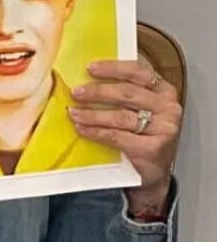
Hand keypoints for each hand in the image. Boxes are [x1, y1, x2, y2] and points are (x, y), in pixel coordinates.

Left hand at [68, 59, 181, 216]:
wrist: (151, 174)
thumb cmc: (141, 137)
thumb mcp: (138, 111)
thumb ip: (123, 95)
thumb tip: (87, 79)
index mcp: (164, 92)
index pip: (139, 72)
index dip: (113, 68)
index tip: (90, 68)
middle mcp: (167, 107)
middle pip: (127, 93)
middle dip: (98, 92)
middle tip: (76, 92)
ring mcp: (163, 128)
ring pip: (120, 116)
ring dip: (92, 113)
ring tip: (74, 112)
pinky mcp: (152, 148)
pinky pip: (117, 136)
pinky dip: (96, 132)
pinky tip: (82, 129)